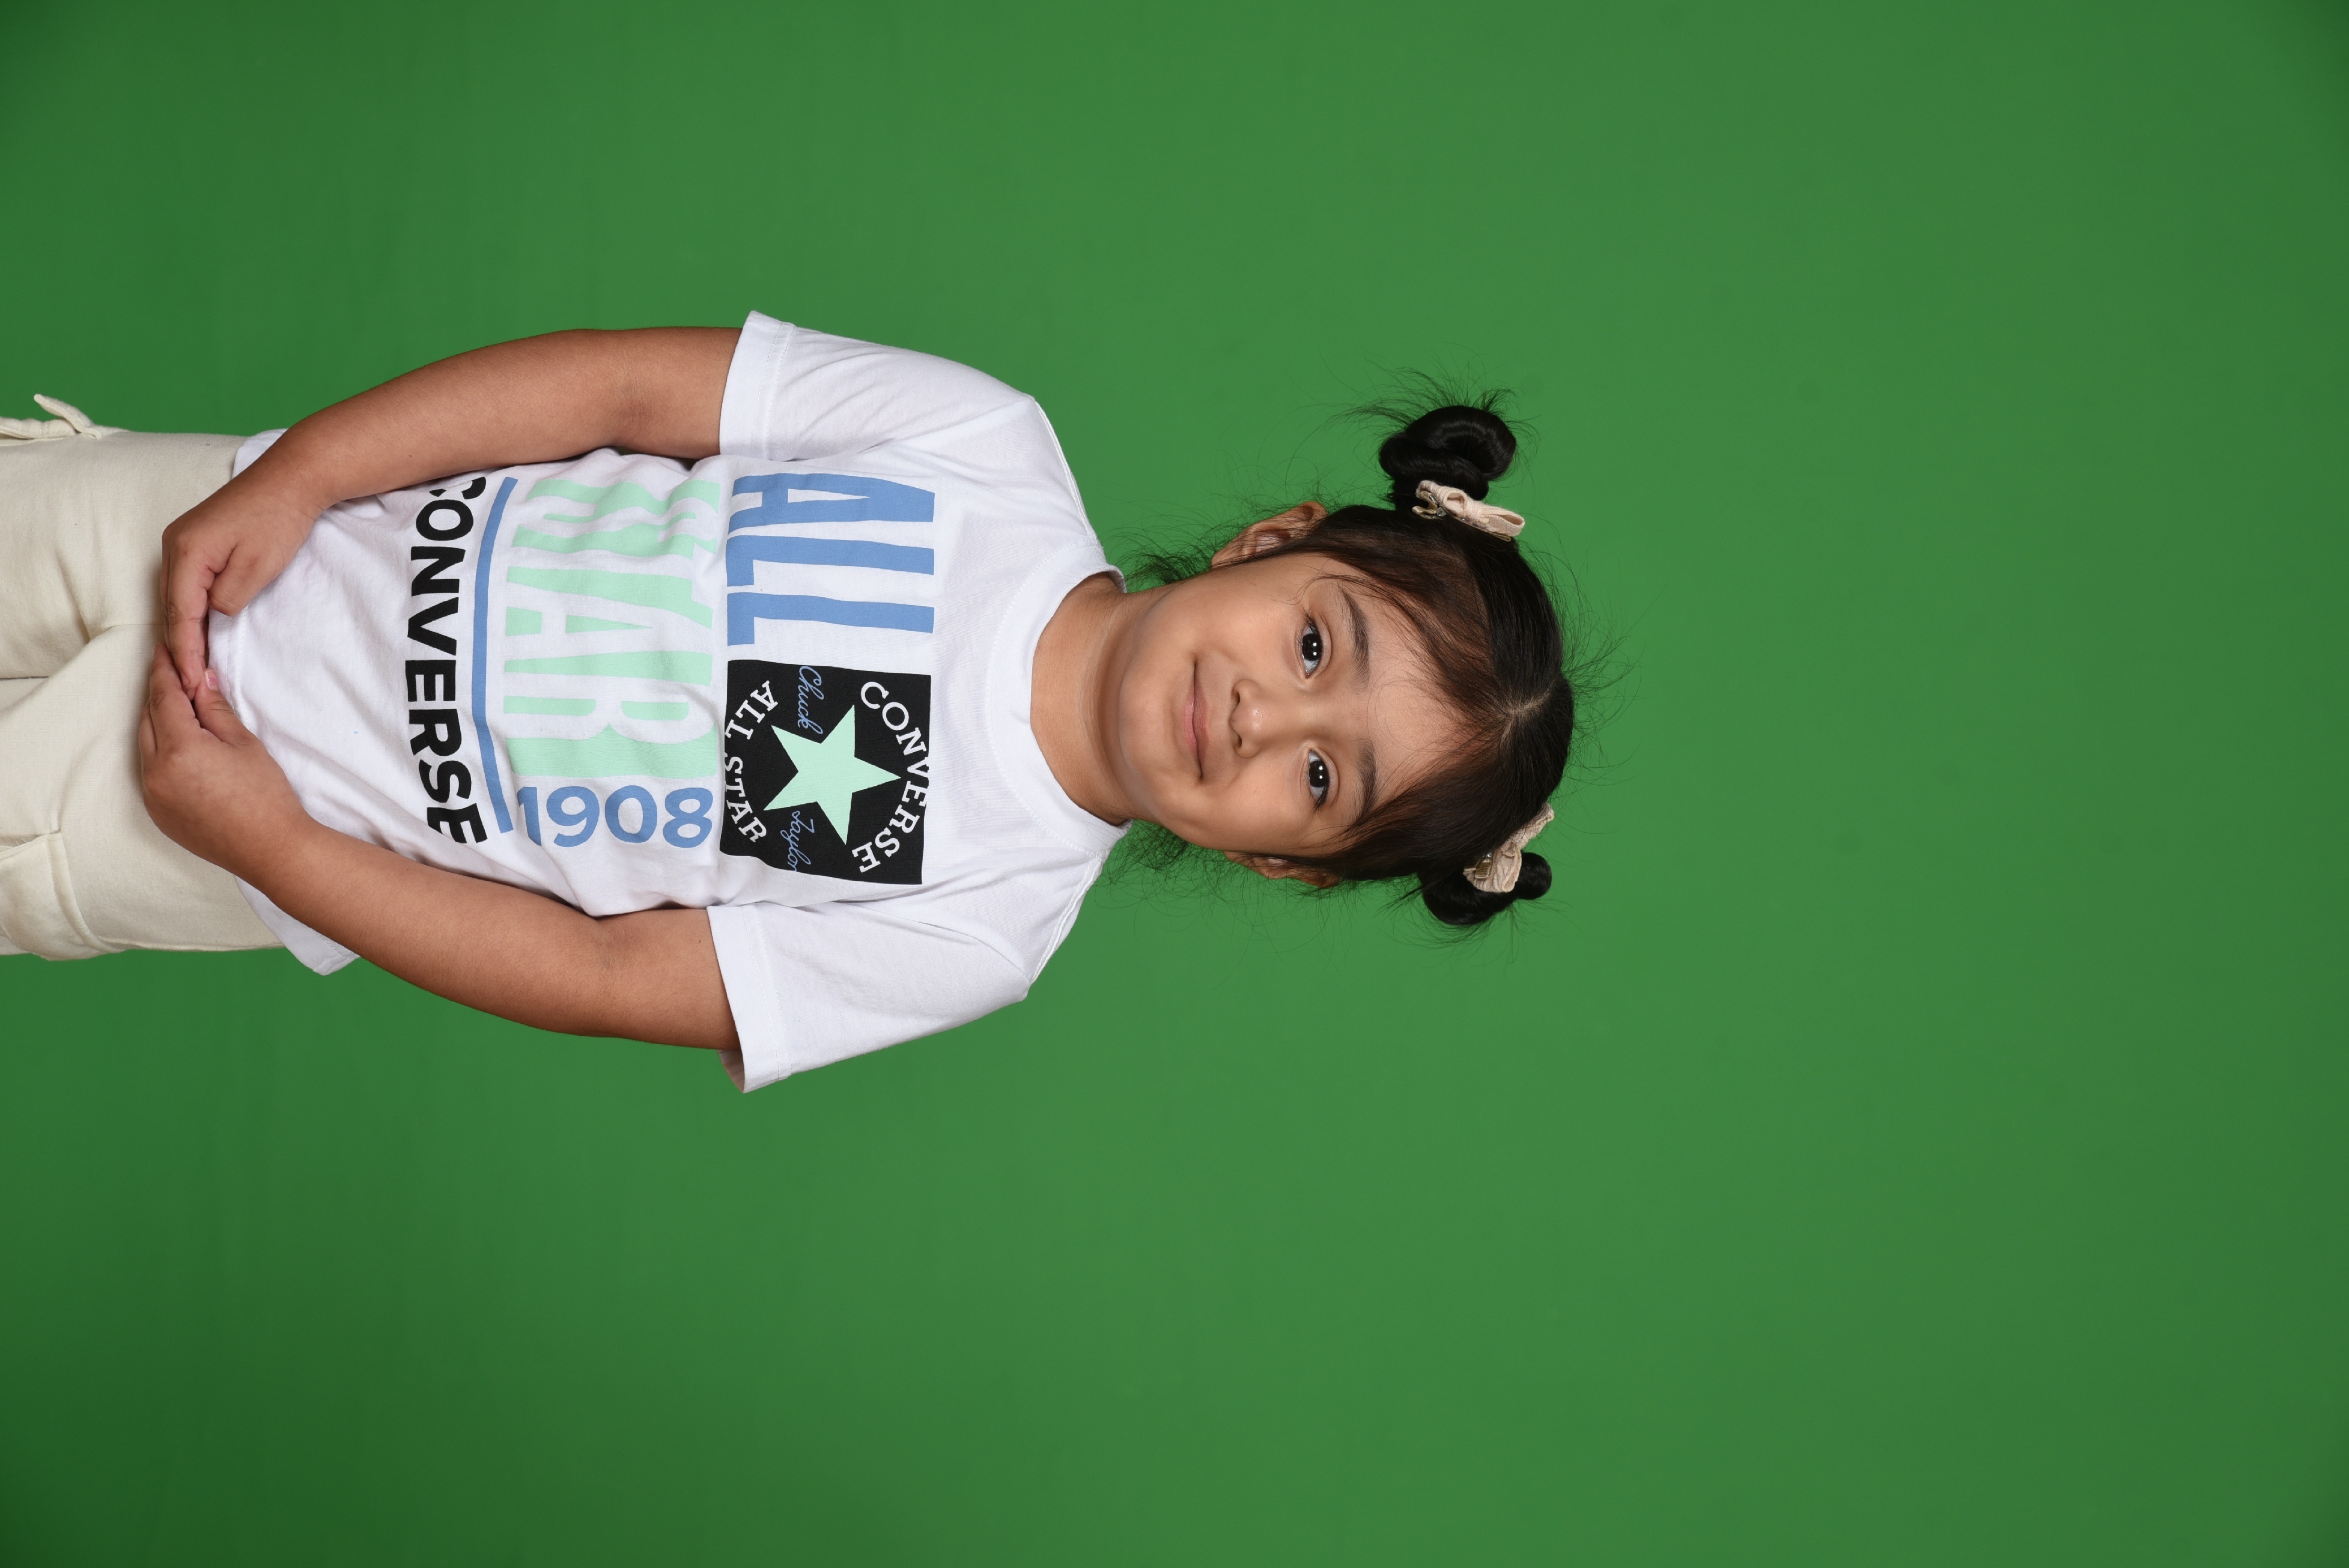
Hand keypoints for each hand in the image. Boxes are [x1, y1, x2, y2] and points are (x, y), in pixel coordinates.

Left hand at [138, 647, 313, 880]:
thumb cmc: (265, 796)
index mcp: (180, 749)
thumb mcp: (245, 744)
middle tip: (169, 672)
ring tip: (175, 706)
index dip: (163, 671)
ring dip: (157, 723)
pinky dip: (159, 751)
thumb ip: (215, 709)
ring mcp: (153, 795)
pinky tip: (178, 746)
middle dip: (158, 694)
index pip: (164, 698)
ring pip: (145, 745)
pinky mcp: (157, 812)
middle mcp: (156, 772)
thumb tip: (200, 680)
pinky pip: (149, 771)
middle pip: (148, 719)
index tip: (162, 651)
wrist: (270, 849)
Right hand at [160, 484, 317, 695]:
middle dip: (181, 646)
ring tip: (193, 666)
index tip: (192, 683)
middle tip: (190, 685)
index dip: (186, 652)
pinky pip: (186, 582)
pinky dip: (191, 608)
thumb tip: (213, 615)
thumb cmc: (278, 518)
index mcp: (186, 552)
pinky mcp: (195, 540)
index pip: (180, 614)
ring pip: (176, 596)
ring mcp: (181, 540)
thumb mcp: (257, 567)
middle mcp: (174, 545)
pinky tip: (199, 628)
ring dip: (184, 629)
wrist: (292, 478)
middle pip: (172, 607)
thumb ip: (228, 598)